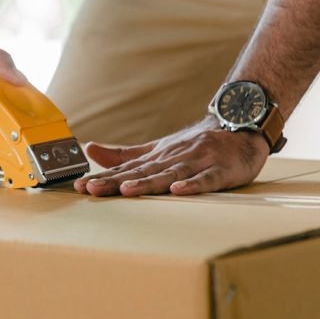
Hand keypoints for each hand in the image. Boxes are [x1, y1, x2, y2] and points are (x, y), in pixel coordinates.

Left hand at [74, 117, 269, 196]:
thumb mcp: (157, 149)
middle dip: (116, 182)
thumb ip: (124, 154)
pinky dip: (193, 184)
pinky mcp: (220, 171)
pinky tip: (178, 190)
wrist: (239, 128)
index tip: (80, 186)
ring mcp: (197, 163)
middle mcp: (173, 158)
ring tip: (127, 190)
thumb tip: (89, 149)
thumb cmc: (195, 145)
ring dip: (148, 183)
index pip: (126, 169)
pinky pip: (206, 179)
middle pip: (142, 172)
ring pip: (169, 174)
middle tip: (93, 189)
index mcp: (157, 156)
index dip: (103, 177)